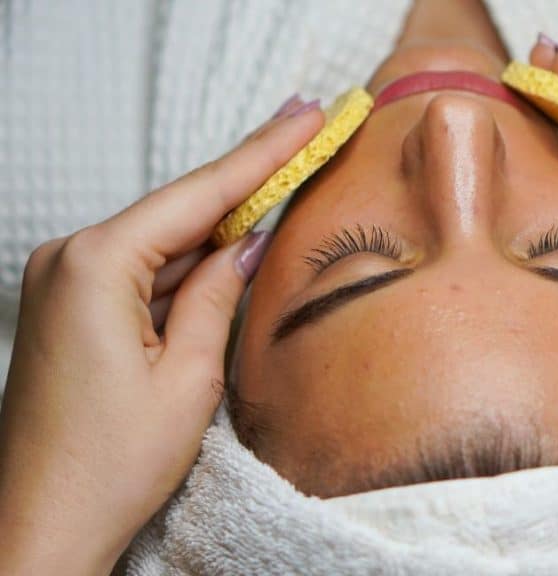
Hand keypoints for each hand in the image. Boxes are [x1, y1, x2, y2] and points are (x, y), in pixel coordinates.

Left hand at [0, 96, 322, 573]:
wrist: (39, 528)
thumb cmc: (108, 466)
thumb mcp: (189, 378)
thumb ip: (217, 295)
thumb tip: (246, 241)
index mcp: (95, 267)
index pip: (199, 195)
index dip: (264, 153)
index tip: (307, 114)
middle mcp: (68, 260)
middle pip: (179, 209)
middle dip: (248, 177)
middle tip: (305, 129)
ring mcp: (63, 283)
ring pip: (163, 240)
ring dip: (222, 223)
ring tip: (286, 181)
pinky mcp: (70, 309)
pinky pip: (142, 271)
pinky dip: (189, 263)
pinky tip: (233, 245)